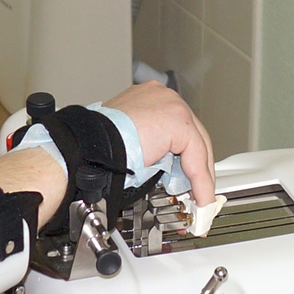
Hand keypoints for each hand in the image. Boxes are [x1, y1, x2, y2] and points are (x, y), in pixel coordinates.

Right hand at [106, 81, 217, 204]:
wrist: (91, 145)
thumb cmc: (99, 146)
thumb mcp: (131, 143)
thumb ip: (152, 147)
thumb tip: (164, 167)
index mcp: (148, 98)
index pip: (177, 128)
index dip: (185, 155)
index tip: (188, 175)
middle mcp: (163, 96)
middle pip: (193, 134)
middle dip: (197, 165)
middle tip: (197, 189)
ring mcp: (172, 105)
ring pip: (198, 144)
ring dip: (201, 175)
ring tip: (200, 197)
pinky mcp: (179, 120)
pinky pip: (197, 155)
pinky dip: (200, 179)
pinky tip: (201, 196)